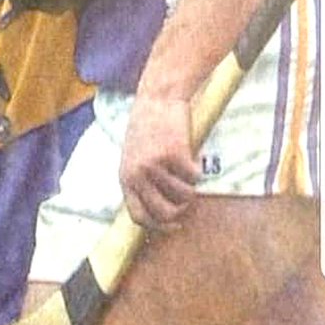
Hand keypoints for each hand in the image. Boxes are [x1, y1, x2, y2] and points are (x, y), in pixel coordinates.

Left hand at [120, 94, 198, 227]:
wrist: (158, 97)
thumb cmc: (148, 127)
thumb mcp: (134, 156)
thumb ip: (141, 181)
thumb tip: (161, 214)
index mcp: (125, 176)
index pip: (139, 217)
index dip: (159, 226)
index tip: (175, 224)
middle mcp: (137, 174)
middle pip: (165, 213)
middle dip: (181, 210)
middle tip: (187, 197)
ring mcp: (155, 165)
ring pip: (185, 195)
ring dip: (191, 184)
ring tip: (186, 165)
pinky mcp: (174, 154)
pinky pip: (195, 177)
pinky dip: (199, 168)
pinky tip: (192, 153)